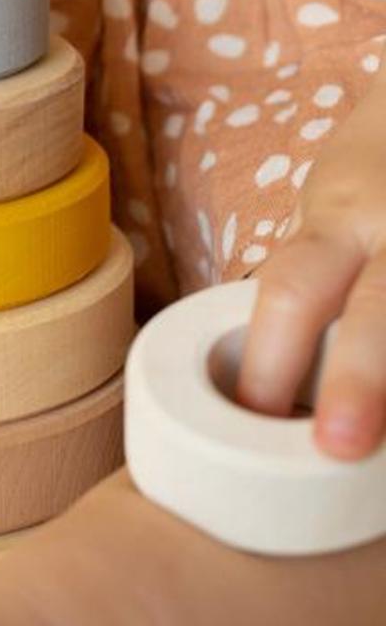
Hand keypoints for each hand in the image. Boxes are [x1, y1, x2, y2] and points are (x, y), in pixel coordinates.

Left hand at [236, 75, 385, 459]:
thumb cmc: (372, 177)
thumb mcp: (328, 211)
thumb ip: (310, 278)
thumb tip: (257, 372)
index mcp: (341, 221)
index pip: (294, 288)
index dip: (270, 357)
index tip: (251, 413)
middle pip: (377, 313)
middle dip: (359, 383)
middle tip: (337, 448)